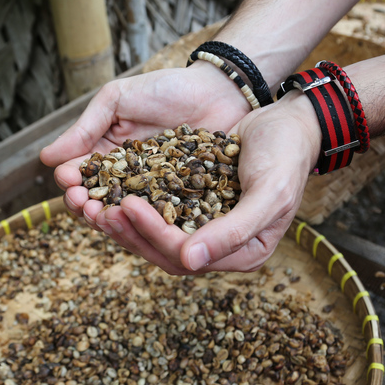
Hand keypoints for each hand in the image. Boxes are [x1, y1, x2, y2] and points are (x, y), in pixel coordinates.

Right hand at [40, 63, 250, 225]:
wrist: (218, 89)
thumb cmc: (165, 89)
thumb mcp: (117, 100)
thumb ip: (85, 128)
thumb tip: (45, 158)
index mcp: (106, 156)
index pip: (79, 177)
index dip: (71, 184)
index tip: (70, 183)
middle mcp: (126, 180)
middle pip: (98, 202)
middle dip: (86, 207)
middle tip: (84, 206)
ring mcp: (154, 194)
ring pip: (126, 217)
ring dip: (112, 221)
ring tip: (106, 216)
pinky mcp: (182, 203)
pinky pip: (162, 218)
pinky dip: (149, 223)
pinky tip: (142, 222)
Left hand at [97, 91, 321, 274]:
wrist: (290, 123)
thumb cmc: (286, 156)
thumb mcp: (269, 192)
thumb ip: (234, 231)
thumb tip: (190, 261)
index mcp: (244, 253)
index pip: (186, 255)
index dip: (153, 233)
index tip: (125, 205)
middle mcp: (222, 247)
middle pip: (165, 252)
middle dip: (129, 232)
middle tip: (95, 210)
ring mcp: (206, 227)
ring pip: (156, 236)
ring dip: (125, 222)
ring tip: (94, 203)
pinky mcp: (194, 206)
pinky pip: (158, 212)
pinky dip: (135, 203)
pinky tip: (110, 189)